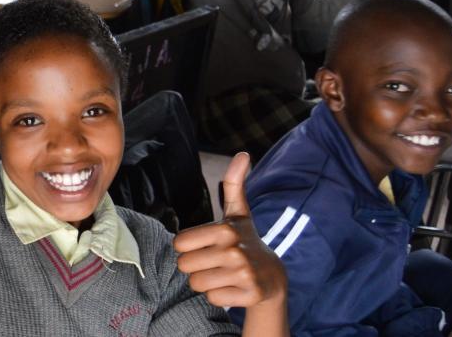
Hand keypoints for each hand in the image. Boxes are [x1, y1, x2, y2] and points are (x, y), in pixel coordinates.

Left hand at [173, 152, 286, 308]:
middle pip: (185, 266)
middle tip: (215, 263)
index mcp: (225, 229)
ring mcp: (244, 274)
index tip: (207, 246)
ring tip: (223, 274)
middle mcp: (234, 251)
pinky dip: (219, 296)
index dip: (189, 248)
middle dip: (195, 267)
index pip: (178, 244)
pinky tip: (233, 287)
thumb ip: (233, 183)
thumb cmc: (245, 241)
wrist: (272, 276)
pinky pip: (212, 298)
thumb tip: (244, 153)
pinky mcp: (250, 294)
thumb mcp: (238, 213)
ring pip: (196, 284)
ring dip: (206, 282)